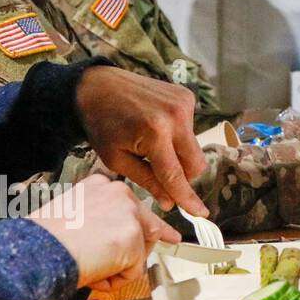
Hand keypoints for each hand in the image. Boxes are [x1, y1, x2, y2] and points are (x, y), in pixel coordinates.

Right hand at [28, 175, 180, 290]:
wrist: (37, 250)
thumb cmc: (42, 239)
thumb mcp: (70, 215)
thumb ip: (96, 219)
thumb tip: (109, 238)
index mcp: (101, 186)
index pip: (131, 204)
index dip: (142, 219)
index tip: (162, 224)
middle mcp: (120, 194)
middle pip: (149, 222)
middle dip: (157, 238)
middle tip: (174, 239)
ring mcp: (129, 215)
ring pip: (141, 249)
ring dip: (121, 266)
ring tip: (94, 269)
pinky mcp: (133, 238)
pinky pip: (134, 271)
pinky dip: (116, 281)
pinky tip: (95, 276)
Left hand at [76, 67, 206, 215]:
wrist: (99, 86)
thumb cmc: (102, 124)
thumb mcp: (116, 159)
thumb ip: (146, 180)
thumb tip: (169, 203)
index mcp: (155, 133)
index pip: (176, 175)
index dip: (187, 197)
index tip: (200, 214)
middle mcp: (176, 116)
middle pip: (195, 163)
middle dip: (182, 175)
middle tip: (160, 172)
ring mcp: (185, 104)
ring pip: (194, 148)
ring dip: (178, 154)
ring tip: (152, 144)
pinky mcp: (187, 97)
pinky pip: (191, 129)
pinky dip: (177, 136)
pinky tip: (157, 127)